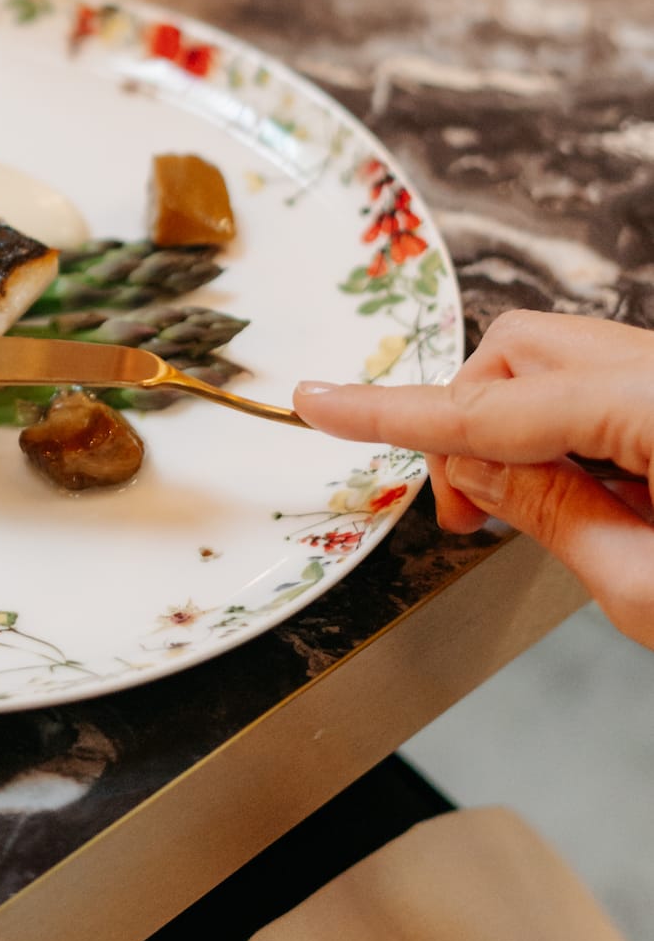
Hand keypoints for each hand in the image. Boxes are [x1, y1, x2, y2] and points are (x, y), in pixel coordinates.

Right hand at [292, 311, 653, 647]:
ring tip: (527, 510)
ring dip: (520, 425)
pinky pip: (605, 382)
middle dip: (468, 418)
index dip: (393, 412)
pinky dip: (572, 429)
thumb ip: (552, 516)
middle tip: (467, 514)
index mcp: (653, 404)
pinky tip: (593, 493)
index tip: (320, 403)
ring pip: (561, 360)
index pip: (491, 404)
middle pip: (520, 353)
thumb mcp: (645, 588)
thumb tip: (472, 469)